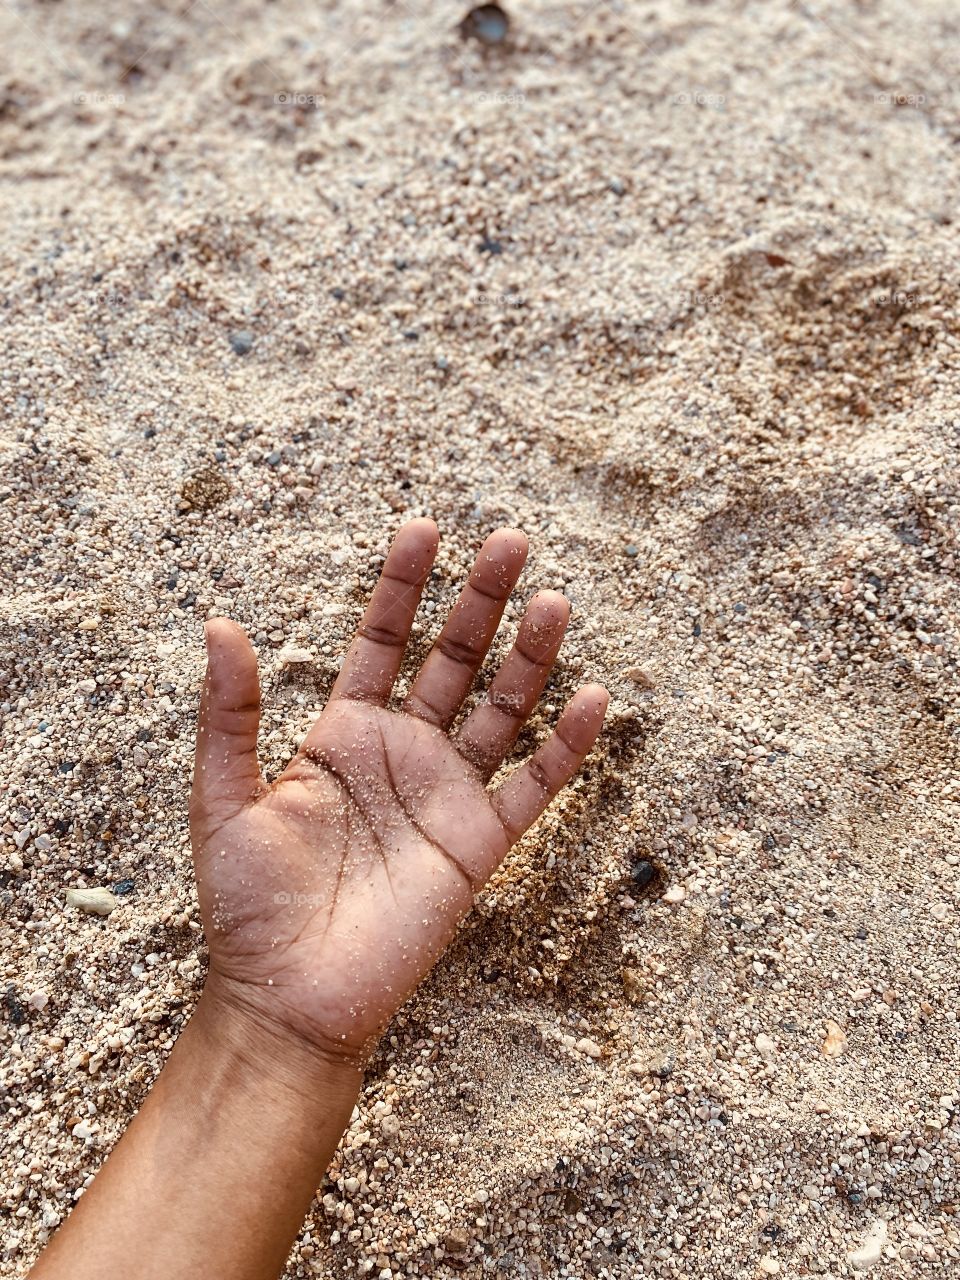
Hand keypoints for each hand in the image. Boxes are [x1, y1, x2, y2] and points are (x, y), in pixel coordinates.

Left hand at [190, 519, 607, 1064]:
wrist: (288, 1000)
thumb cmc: (246, 906)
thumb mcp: (222, 800)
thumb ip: (228, 716)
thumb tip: (218, 622)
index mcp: (341, 735)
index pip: (381, 642)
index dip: (401, 587)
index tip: (424, 528)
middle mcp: (401, 754)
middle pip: (452, 660)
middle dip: (480, 601)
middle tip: (511, 542)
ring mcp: (444, 796)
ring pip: (499, 711)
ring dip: (529, 658)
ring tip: (553, 602)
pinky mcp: (478, 845)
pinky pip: (532, 786)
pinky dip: (563, 746)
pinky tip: (589, 698)